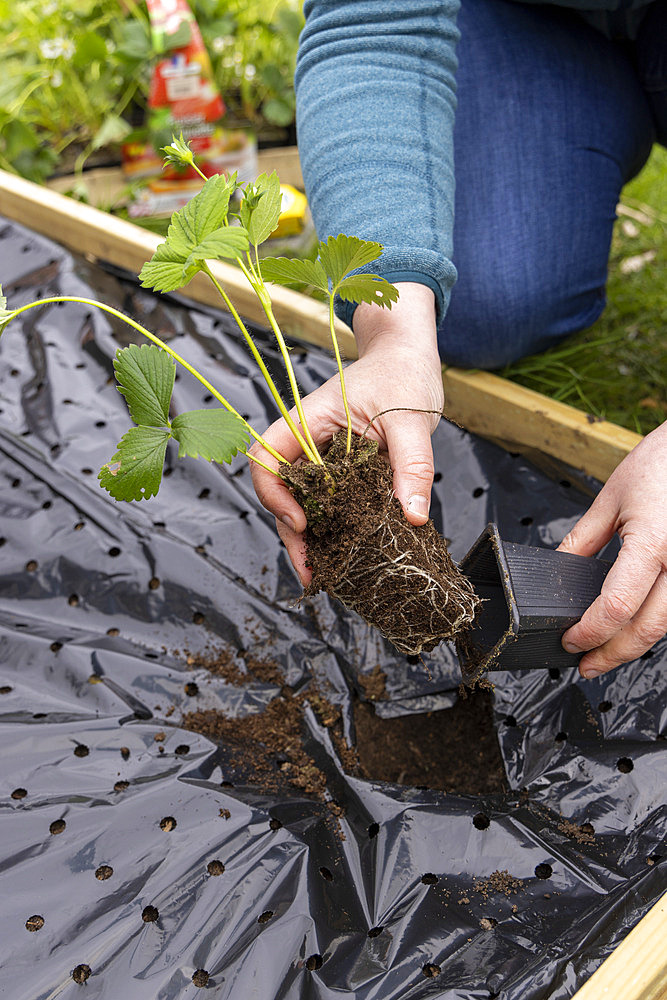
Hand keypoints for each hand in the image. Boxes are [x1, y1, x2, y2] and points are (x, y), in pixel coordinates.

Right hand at [250, 283, 443, 583]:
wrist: (410, 358)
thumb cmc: (402, 373)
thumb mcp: (411, 419)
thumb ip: (412, 465)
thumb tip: (413, 517)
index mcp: (308, 422)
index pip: (267, 458)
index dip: (274, 494)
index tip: (302, 523)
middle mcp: (309, 443)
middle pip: (283, 493)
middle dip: (293, 535)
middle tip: (313, 573)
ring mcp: (324, 459)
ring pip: (306, 503)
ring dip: (312, 540)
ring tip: (325, 576)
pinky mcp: (344, 472)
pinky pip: (332, 503)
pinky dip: (336, 530)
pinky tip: (347, 556)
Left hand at [559, 420, 666, 677]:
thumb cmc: (663, 462)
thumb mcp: (611, 498)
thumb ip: (583, 540)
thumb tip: (558, 571)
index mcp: (653, 544)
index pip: (616, 607)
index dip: (590, 633)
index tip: (570, 642)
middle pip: (647, 631)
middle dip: (612, 655)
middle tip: (586, 664)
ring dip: (636, 643)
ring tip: (607, 649)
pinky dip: (657, 621)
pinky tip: (637, 624)